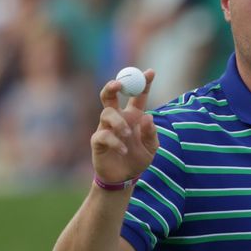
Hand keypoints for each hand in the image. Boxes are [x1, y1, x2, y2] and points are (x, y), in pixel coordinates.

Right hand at [91, 69, 158, 183]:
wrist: (124, 179)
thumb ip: (151, 133)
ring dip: (118, 122)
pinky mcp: (97, 141)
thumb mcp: (152, 148)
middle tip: (118, 84)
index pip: (137, 95)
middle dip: (113, 86)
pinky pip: (103, 135)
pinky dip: (115, 141)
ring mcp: (105, 128)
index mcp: (133, 115)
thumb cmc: (138, 159)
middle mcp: (118, 117)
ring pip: (107, 112)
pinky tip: (123, 149)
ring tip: (127, 134)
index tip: (150, 72)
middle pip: (110, 94)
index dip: (143, 82)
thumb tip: (147, 117)